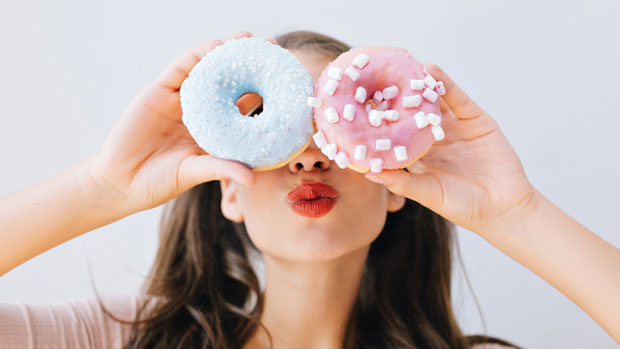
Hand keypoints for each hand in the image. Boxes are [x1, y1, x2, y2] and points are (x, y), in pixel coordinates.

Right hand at [85, 31, 265, 213]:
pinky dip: (197, 56)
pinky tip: (214, 46)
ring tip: (247, 39)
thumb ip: (221, 168)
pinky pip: (180, 69)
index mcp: (214, 130)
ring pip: (206, 69)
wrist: (120, 182)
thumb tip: (252, 176)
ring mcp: (179, 99)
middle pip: (229, 82)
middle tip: (273, 48)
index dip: (264, 91)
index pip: (244, 105)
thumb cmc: (159, 182)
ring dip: (226, 52)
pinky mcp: (159, 91)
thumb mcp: (194, 173)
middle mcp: (201, 111)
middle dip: (249, 63)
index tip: (285, 80)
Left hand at [365, 63, 538, 236]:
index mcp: (420, 156)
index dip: (380, 121)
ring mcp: (456, 127)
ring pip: (434, 101)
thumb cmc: (462, 206)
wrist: (503, 208)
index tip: (359, 107)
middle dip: (396, 96)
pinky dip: (445, 83)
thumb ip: (401, 181)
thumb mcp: (427, 193)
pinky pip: (458, 98)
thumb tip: (369, 172)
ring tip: (400, 65)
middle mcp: (435, 138)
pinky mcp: (475, 119)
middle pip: (413, 112)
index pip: (396, 133)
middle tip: (374, 76)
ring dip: (418, 83)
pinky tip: (431, 70)